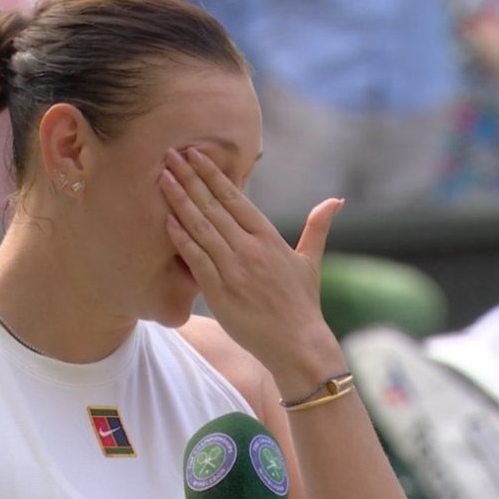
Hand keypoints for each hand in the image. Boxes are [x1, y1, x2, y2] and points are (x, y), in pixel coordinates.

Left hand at [160, 148, 342, 382]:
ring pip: (201, 227)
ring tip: (162, 178)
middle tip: (169, 154)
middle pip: (213, 205)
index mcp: (268, 237)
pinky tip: (166, 219)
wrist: (298, 344)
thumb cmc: (301, 303)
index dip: (212, 174)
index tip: (195, 154)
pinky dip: (181, 238)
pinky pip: (196, 259)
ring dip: (179, 200)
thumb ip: (317, 227)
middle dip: (189, 178)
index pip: (235, 197)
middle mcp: (250, 248)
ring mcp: (234, 269)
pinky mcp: (220, 292)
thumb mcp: (309, 261)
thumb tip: (336, 201)